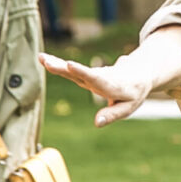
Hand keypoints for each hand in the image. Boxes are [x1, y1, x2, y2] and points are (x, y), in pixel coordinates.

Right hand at [39, 52, 154, 127]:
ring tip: (41, 58)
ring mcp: (91, 74)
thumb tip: (96, 123)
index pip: (96, 79)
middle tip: (48, 62)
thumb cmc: (133, 94)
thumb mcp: (127, 108)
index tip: (70, 65)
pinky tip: (44, 59)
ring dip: (57, 64)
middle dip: (63, 68)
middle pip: (79, 73)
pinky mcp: (86, 73)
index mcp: (111, 86)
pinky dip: (57, 64)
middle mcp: (99, 77)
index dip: (83, 72)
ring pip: (73, 70)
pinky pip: (70, 69)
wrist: (139, 73)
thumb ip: (112, 115)